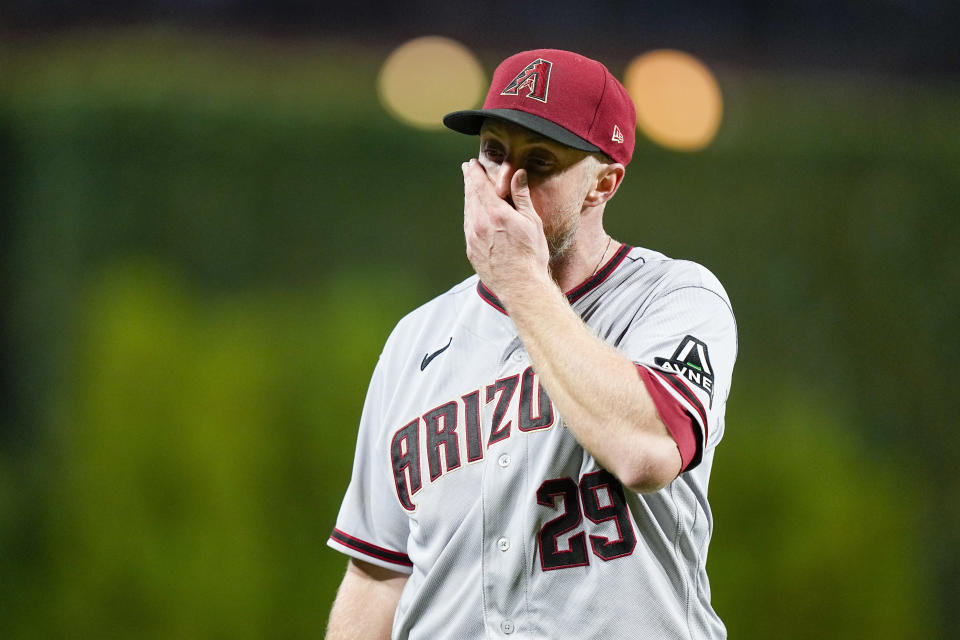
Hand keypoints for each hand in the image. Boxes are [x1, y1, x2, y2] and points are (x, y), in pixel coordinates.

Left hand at [461, 159, 550, 300]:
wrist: (520, 286)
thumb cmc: (531, 255)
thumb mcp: (532, 222)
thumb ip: (521, 196)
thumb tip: (518, 173)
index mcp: (495, 213)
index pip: (479, 185)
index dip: (475, 172)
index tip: (472, 163)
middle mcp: (479, 223)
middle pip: (470, 195)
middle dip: (469, 180)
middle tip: (467, 169)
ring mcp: (472, 238)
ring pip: (467, 210)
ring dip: (468, 196)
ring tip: (470, 188)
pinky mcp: (471, 250)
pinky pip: (468, 225)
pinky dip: (469, 213)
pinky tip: (473, 212)